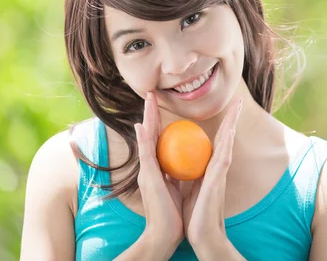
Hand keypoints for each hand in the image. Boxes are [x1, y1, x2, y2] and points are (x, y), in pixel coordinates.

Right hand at [134, 91, 183, 250]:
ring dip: (147, 117)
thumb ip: (177, 173)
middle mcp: (150, 166)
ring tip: (148, 100)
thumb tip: (183, 163)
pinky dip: (144, 138)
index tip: (159, 105)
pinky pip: (146, 153)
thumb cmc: (173, 212)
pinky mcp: (147, 177)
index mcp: (159, 167)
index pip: (160, 138)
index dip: (159, 121)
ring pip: (147, 138)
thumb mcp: (177, 187)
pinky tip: (142, 125)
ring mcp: (147, 171)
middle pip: (151, 133)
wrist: (166, 232)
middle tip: (150, 94)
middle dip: (151, 113)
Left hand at [182, 97, 242, 245]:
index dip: (221, 125)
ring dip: (232, 125)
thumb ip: (189, 173)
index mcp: (209, 168)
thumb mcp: (190, 188)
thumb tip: (182, 162)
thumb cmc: (195, 215)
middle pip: (226, 138)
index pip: (215, 141)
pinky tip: (229, 132)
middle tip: (238, 100)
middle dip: (232, 119)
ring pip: (227, 144)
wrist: (202, 236)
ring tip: (237, 107)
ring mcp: (219, 175)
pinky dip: (227, 145)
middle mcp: (217, 168)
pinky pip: (223, 160)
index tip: (226, 109)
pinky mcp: (217, 183)